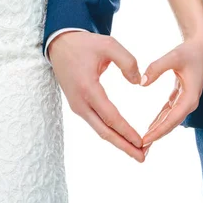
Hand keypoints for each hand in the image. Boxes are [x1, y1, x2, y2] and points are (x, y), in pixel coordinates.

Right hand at [48, 31, 145, 161]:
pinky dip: (110, 132)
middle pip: (104, 132)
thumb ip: (127, 61)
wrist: (60, 44)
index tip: (142, 142)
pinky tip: (122, 137)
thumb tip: (138, 82)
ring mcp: (77, 106)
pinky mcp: (78, 105)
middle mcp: (80, 102)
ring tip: (136, 151)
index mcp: (88, 88)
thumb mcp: (109, 45)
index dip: (126, 131)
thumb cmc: (85, 44)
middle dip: (124, 146)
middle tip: (143, 157)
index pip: (110, 117)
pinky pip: (96, 123)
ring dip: (118, 141)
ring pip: (99, 129)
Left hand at [141, 25, 202, 146]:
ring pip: (170, 120)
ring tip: (144, 144)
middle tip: (141, 148)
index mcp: (190, 97)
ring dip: (158, 131)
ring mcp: (186, 100)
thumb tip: (141, 83)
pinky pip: (169, 112)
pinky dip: (160, 120)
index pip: (172, 119)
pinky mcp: (181, 96)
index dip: (159, 130)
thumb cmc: (189, 50)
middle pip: (171, 124)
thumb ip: (156, 68)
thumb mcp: (173, 57)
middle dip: (157, 136)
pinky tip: (150, 127)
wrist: (201, 45)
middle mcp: (189, 102)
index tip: (145, 140)